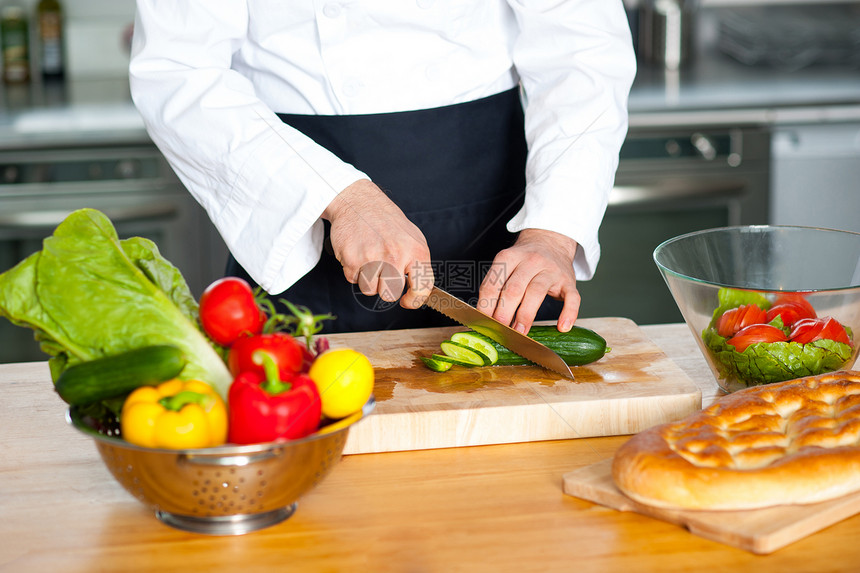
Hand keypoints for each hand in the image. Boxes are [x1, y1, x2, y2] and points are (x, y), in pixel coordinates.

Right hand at [322, 179, 432, 308]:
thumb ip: (418, 264)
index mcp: (416, 251)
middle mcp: (396, 255)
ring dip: (368, 279)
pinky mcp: (352, 260)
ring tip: (370, 259)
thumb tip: (422, 290)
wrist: (359, 202)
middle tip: (383, 272)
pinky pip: (353, 280)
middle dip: (385, 288)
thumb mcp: (413, 238)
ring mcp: (373, 258)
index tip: (407, 301)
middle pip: (390, 294)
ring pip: (370, 290)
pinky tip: (358, 253)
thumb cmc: (387, 222)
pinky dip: (354, 271)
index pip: (422, 287)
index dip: (415, 300)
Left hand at [478, 228, 579, 333]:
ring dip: (526, 315)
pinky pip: (571, 297)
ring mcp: (551, 270)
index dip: (486, 305)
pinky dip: (568, 313)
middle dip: (504, 312)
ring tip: (520, 332)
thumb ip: (496, 287)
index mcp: (509, 257)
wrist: (551, 241)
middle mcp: (530, 261)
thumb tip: (485, 318)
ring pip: (537, 292)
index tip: (484, 323)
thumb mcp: (506, 265)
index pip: (493, 283)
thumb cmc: (524, 261)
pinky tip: (562, 327)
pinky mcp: (569, 281)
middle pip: (514, 288)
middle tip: (499, 330)